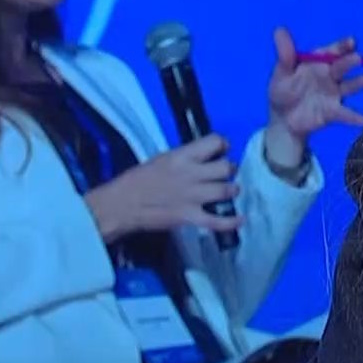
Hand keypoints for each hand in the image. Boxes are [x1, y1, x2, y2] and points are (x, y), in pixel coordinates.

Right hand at [84, 135, 241, 241]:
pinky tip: (241, 219)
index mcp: (182, 156)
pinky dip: (232, 222)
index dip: (223, 146)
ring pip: (226, 190)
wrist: (120, 205)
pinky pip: (217, 221)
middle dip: (230, 170)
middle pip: (226, 167)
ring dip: (232, 191)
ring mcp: (192, 196)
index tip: (222, 151)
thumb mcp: (161, 160)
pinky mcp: (190, 217)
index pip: (214, 141)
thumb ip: (184, 159)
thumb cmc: (137, 181)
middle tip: (225, 174)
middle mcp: (191, 174)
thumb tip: (203, 158)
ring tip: (229, 192)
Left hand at [266, 28, 362, 153]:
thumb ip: (285, 54)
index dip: (342, 46)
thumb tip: (279, 29)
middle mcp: (330, 76)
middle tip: (358, 58)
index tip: (351, 42)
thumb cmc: (284, 91)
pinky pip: (345, 114)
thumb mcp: (281, 73)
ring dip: (358, 83)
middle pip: (342, 67)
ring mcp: (334, 94)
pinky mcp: (333, 112)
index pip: (332, 52)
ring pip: (348, 87)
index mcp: (319, 63)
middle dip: (350, 62)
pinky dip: (354, 117)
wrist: (283, 119)